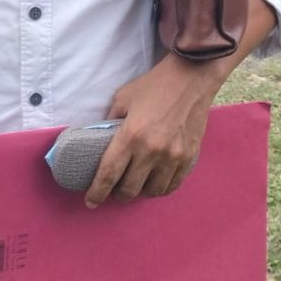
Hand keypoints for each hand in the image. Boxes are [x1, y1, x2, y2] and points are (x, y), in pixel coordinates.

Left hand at [83, 54, 221, 208]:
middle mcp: (151, 150)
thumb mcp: (123, 98)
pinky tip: (154, 183)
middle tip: (113, 191)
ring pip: (151, 192)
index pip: (109, 174)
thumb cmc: (154, 85)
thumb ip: (109, 121)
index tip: (90, 201)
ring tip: (134, 186)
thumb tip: (98, 140)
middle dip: (117, 195)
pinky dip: (160, 188)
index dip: (97, 192)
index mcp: (131, 135)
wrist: (191, 78)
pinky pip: (172, 186)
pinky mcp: (188, 158)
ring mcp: (172, 156)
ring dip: (139, 192)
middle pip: (129, 189)